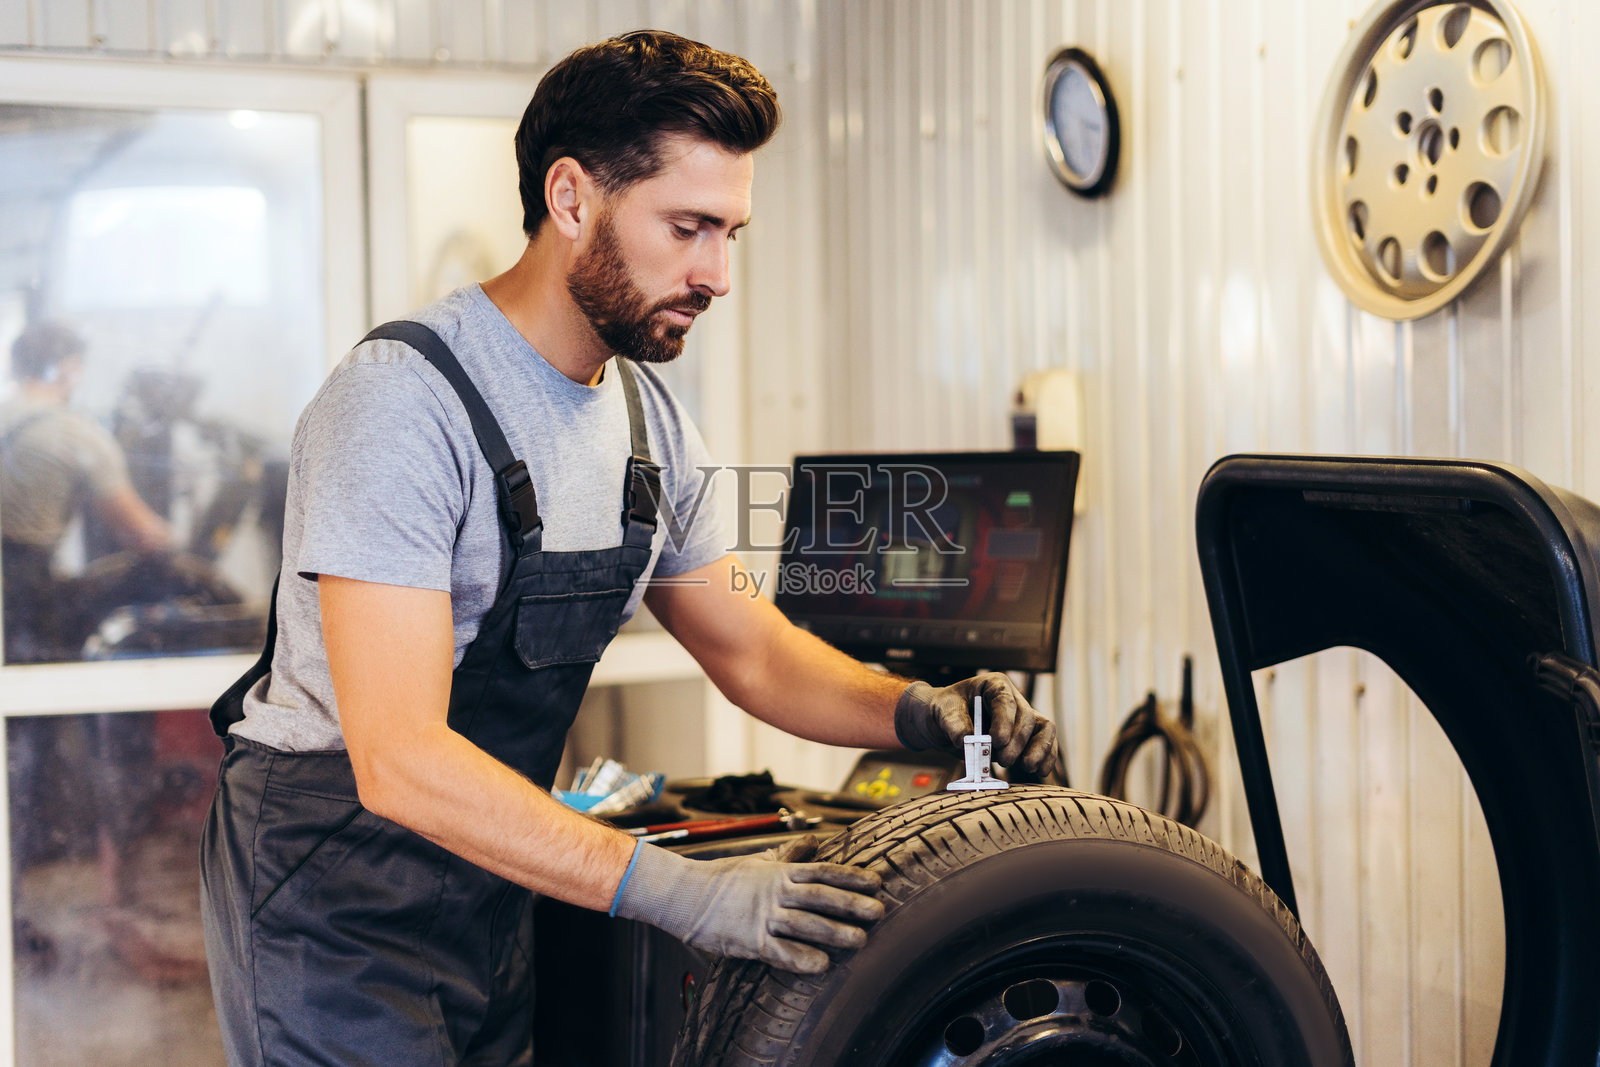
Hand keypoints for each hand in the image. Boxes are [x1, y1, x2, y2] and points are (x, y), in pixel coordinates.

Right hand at [612, 835, 883, 972]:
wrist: (685, 895)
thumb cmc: (724, 878)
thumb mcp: (759, 861)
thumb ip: (789, 854)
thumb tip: (814, 841)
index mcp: (780, 872)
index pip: (823, 872)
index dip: (851, 877)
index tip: (877, 882)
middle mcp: (776, 892)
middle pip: (820, 897)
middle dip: (852, 904)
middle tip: (879, 912)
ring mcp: (763, 916)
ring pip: (805, 924)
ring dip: (834, 932)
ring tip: (860, 940)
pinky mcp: (749, 941)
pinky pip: (779, 952)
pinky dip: (800, 958)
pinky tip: (822, 965)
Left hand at [894, 672, 1058, 776]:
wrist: (942, 723)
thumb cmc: (944, 711)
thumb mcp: (943, 713)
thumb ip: (954, 725)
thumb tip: (967, 741)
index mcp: (993, 685)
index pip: (1006, 700)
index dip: (1006, 721)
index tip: (997, 741)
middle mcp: (1012, 699)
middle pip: (1026, 717)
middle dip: (1017, 741)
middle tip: (1003, 760)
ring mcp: (1021, 719)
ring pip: (1043, 729)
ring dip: (1038, 749)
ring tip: (1028, 767)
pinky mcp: (1024, 738)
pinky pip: (1043, 744)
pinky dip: (1045, 758)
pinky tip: (1041, 772)